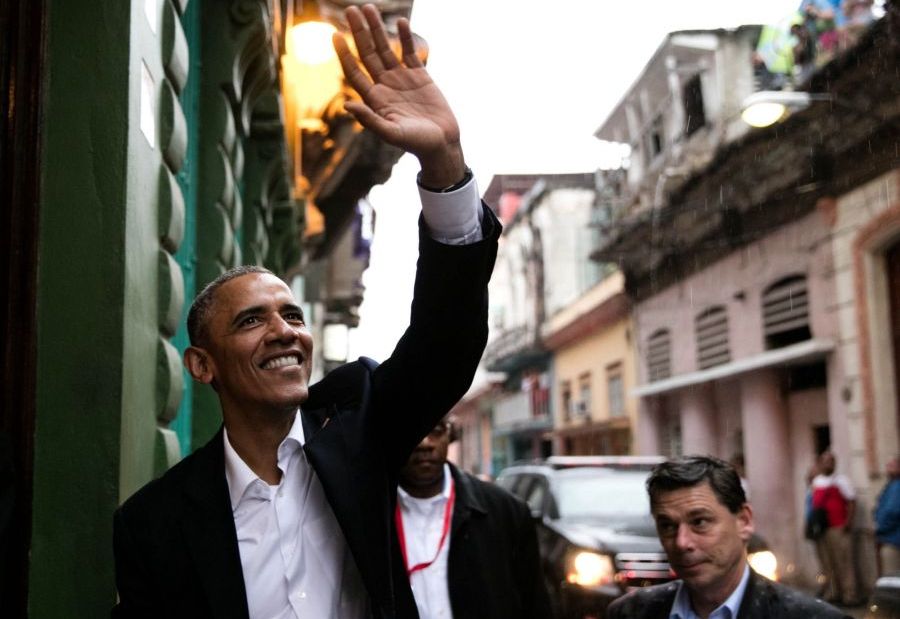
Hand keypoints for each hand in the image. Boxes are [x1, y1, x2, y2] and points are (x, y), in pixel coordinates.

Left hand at [334, 4, 464, 187]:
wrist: (442, 144)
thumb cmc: (416, 144)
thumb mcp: (392, 134)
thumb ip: (370, 120)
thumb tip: (347, 105)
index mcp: (375, 99)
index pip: (354, 72)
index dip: (345, 54)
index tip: (335, 35)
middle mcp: (385, 85)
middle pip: (367, 54)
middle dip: (359, 32)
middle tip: (350, 10)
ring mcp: (402, 79)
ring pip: (386, 49)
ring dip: (377, 29)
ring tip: (369, 8)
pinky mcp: (420, 76)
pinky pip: (409, 52)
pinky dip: (405, 37)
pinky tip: (400, 22)